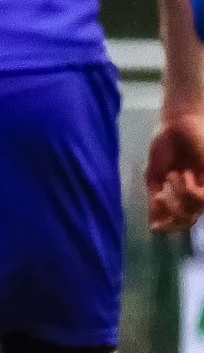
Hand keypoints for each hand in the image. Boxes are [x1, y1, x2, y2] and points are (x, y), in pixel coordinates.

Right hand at [145, 108, 203, 233]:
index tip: (153, 228)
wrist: (175, 124)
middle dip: (171, 215)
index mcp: (182, 194)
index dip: (167, 227)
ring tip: (174, 174)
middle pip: (187, 221)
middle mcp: (196, 193)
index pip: (180, 221)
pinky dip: (185, 189)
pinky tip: (180, 174)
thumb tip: (152, 225)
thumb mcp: (154, 176)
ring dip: (178, 195)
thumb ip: (154, 199)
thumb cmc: (165, 145)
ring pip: (194, 211)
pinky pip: (200, 198)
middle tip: (160, 198)